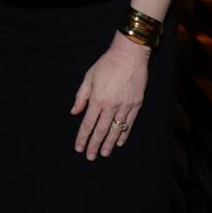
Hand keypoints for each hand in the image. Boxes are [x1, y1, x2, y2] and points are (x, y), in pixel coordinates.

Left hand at [70, 31, 149, 160]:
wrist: (129, 55)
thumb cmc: (106, 64)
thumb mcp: (89, 77)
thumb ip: (81, 97)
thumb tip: (74, 112)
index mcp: (97, 99)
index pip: (88, 124)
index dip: (83, 137)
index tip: (79, 148)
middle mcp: (111, 106)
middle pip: (101, 130)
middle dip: (95, 145)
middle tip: (90, 157)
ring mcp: (125, 106)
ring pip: (116, 130)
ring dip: (109, 144)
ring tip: (105, 154)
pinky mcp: (136, 104)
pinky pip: (129, 123)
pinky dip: (124, 134)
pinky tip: (119, 142)